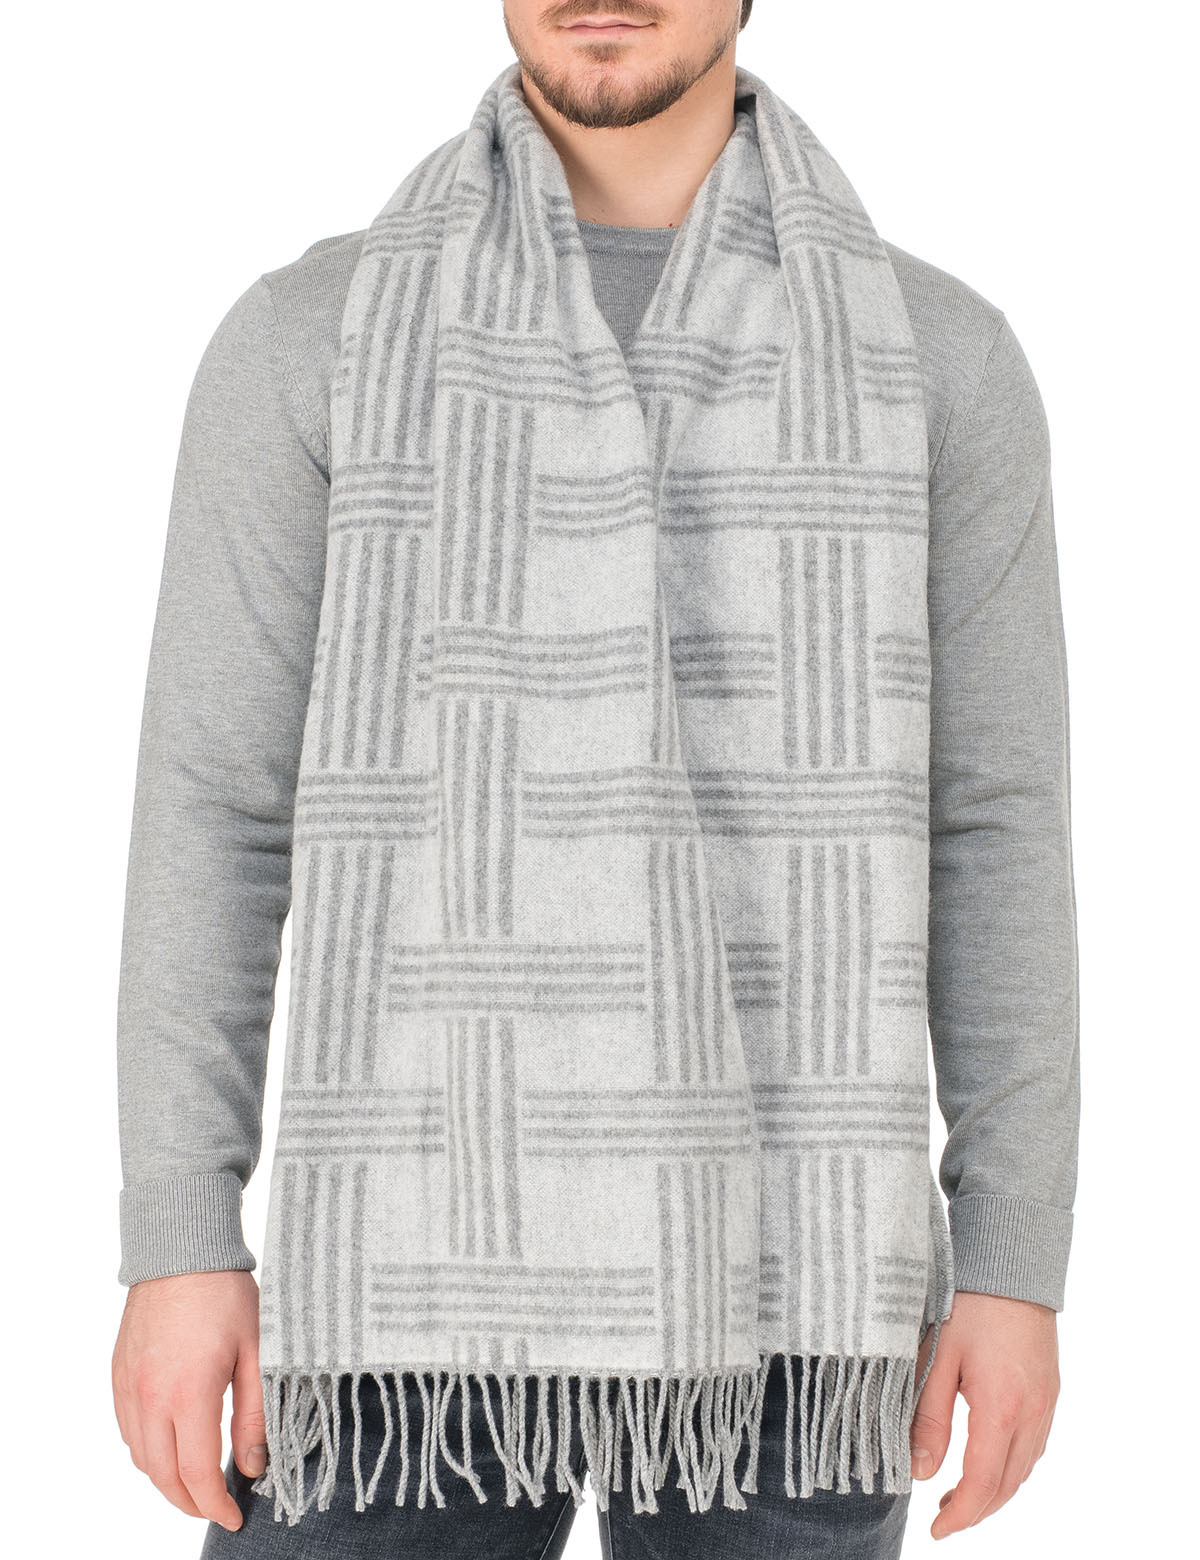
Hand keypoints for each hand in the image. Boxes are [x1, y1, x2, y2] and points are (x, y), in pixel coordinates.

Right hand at [112, 1269, 263, 1532]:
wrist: (182, 1246)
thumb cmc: (226, 1293)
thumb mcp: (258, 1351)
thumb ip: (255, 1413)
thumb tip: (254, 1465)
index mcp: (189, 1393)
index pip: (197, 1473)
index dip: (215, 1504)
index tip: (233, 1517)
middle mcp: (150, 1396)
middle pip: (163, 1475)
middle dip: (189, 1502)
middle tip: (216, 1508)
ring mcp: (129, 1386)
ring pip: (141, 1457)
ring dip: (166, 1480)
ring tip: (197, 1483)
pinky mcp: (119, 1374)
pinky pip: (128, 1430)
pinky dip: (147, 1451)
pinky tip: (170, 1446)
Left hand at [909, 1290, 1058, 1539]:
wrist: (1011, 1261)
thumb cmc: (966, 1303)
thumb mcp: (936, 1358)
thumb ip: (928, 1417)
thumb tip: (919, 1472)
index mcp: (1001, 1408)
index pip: (982, 1483)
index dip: (960, 1515)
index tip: (935, 1531)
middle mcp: (1032, 1413)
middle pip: (1007, 1485)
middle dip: (976, 1510)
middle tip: (942, 1518)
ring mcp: (1046, 1403)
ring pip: (1024, 1469)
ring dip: (995, 1491)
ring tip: (960, 1496)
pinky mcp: (1050, 1390)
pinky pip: (1034, 1445)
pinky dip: (1012, 1466)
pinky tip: (989, 1461)